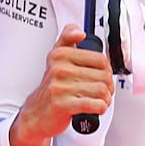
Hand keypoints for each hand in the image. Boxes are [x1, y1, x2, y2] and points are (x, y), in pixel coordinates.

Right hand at [8, 24, 113, 145]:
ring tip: (99, 100)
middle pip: (103, 75)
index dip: (107, 69)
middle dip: (108, 86)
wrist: (36, 114)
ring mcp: (60, 87)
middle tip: (102, 91)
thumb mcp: (56, 59)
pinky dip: (100, 108)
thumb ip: (67, 39)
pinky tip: (95, 108)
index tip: (102, 75)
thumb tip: (79, 32)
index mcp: (60, 55)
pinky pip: (94, 104)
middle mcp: (59, 69)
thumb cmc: (51, 88)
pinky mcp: (63, 105)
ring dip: (105, 98)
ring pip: (101, 90)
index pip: (99, 59)